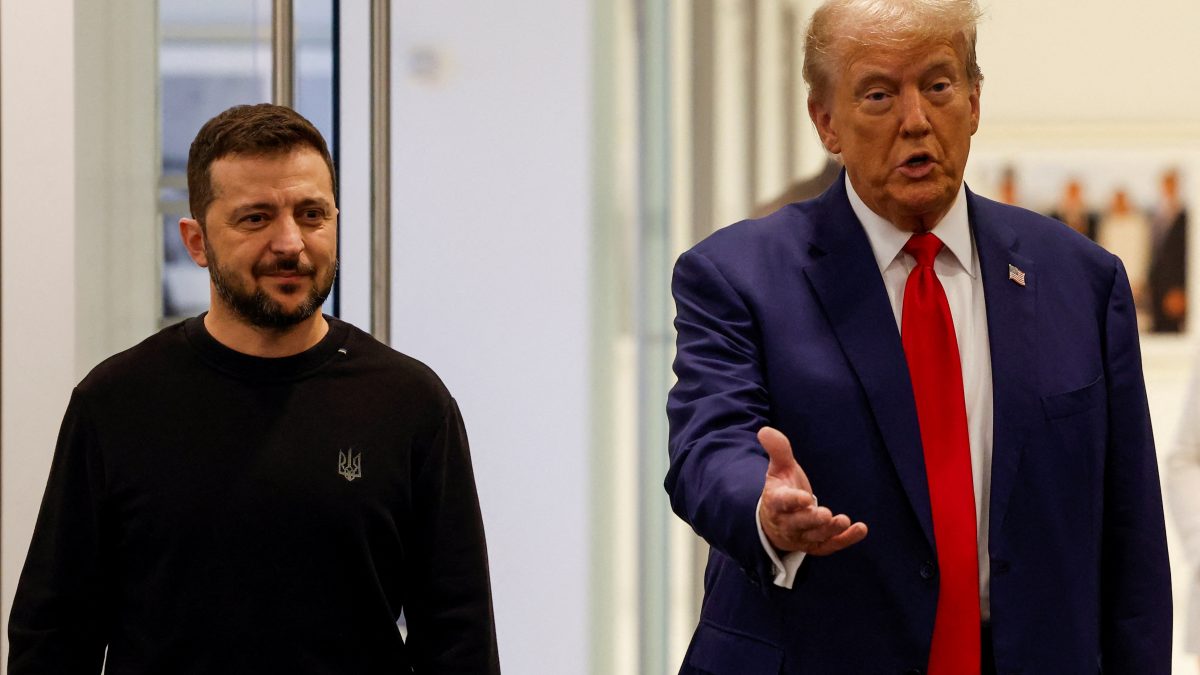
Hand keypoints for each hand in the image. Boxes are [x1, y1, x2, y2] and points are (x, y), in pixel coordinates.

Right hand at [758, 426, 867, 554]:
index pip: (782, 503)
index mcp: (776, 502)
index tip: (804, 497)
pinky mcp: (816, 546)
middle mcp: (787, 523)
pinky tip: (860, 529)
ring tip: (844, 520)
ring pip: (815, 536)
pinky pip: (831, 545)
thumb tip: (765, 430)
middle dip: (812, 520)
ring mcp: (802, 537)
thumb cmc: (781, 491)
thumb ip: (778, 451)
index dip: (793, 501)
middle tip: (825, 514)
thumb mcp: (779, 469)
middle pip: (799, 524)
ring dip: (829, 530)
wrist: (775, 523)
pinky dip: (845, 539)